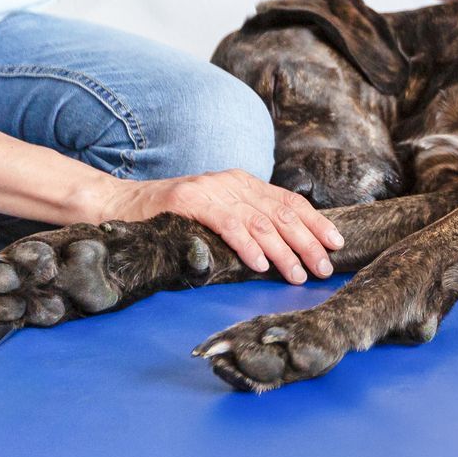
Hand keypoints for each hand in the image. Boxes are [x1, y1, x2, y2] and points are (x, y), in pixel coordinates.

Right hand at [87, 169, 344, 283]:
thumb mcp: (217, 215)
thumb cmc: (171, 219)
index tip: (336, 243)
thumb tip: (287, 248)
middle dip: (307, 241)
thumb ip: (247, 222)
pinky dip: (246, 245)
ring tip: (298, 274)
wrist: (121, 206)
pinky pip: (226, 225)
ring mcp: (211, 191)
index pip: (288, 201)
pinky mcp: (189, 202)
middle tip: (323, 267)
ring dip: (283, 251)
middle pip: (280, 212)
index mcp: (243, 183)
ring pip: (259, 221)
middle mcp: (232, 182)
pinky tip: (259, 264)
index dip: (315, 222)